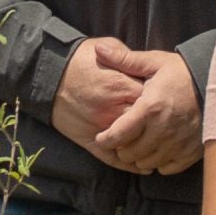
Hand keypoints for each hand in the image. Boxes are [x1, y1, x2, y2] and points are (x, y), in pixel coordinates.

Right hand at [49, 38, 155, 163]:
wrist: (47, 73)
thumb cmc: (79, 58)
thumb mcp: (107, 47)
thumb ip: (129, 58)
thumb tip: (147, 65)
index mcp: (119, 85)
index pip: (152, 99)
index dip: (162, 101)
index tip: (168, 101)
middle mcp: (112, 109)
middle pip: (145, 124)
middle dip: (157, 126)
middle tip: (167, 127)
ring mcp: (100, 127)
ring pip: (132, 144)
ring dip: (146, 147)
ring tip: (160, 149)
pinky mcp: (89, 140)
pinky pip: (113, 158)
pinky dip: (129, 165)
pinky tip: (143, 167)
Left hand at [89, 43, 203, 174]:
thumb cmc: (183, 72)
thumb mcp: (154, 62)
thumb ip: (125, 60)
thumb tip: (98, 49)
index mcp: (149, 108)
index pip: (117, 135)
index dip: (104, 140)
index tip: (102, 137)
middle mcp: (162, 130)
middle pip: (129, 153)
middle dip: (121, 148)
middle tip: (123, 139)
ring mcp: (178, 143)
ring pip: (146, 163)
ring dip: (140, 156)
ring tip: (141, 144)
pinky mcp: (191, 152)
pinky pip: (166, 168)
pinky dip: (160, 162)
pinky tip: (160, 149)